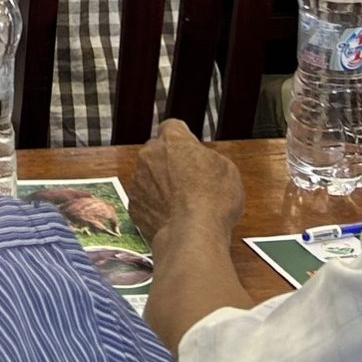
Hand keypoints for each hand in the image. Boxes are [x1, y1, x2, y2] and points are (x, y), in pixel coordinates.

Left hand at [126, 121, 245, 241]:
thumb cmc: (213, 201)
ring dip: (161, 184)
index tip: (190, 150)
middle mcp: (149, 155)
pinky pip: (145, 199)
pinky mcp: (134, 205)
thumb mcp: (226, 169)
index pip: (173, 127)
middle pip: (158, 151)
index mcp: (173, 140)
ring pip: (149, 176)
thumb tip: (202, 161)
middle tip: (190, 179)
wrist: (193, 234)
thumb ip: (207, 157)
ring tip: (183, 202)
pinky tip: (172, 215)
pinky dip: (155, 205)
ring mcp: (138, 180)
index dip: (183, 139)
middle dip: (170, 161)